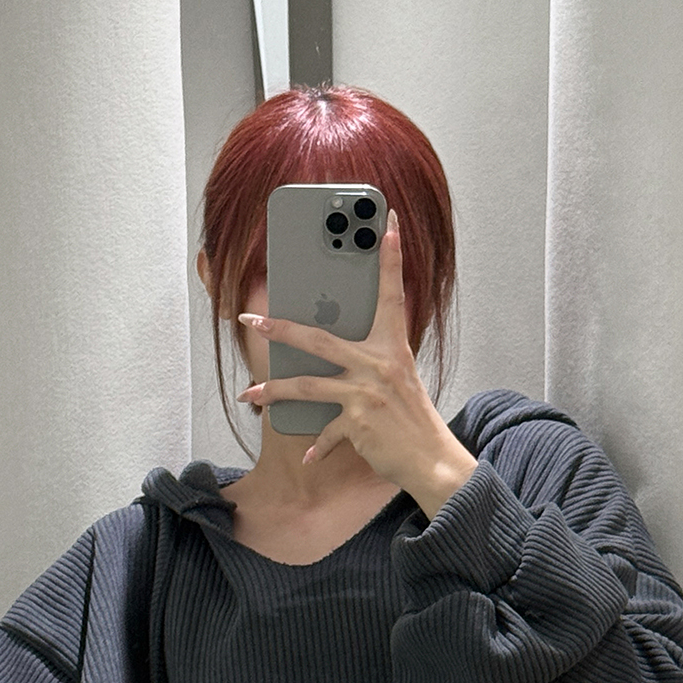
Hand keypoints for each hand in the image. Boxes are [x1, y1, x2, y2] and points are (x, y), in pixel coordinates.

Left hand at [234, 208, 477, 518]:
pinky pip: (326, 432)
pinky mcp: (359, 424)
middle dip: (280, 328)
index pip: (392, 294)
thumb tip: (331, 349)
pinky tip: (305, 458)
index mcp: (393, 347)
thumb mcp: (399, 379)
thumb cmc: (412, 418)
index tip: (387, 222)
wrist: (432, 459)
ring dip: (273, 390)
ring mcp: (367, 393)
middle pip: (319, 339)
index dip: (390, 258)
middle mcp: (379, 365)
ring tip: (250, 393)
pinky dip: (315, 447)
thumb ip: (372, 359)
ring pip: (307, 386)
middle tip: (250, 320)